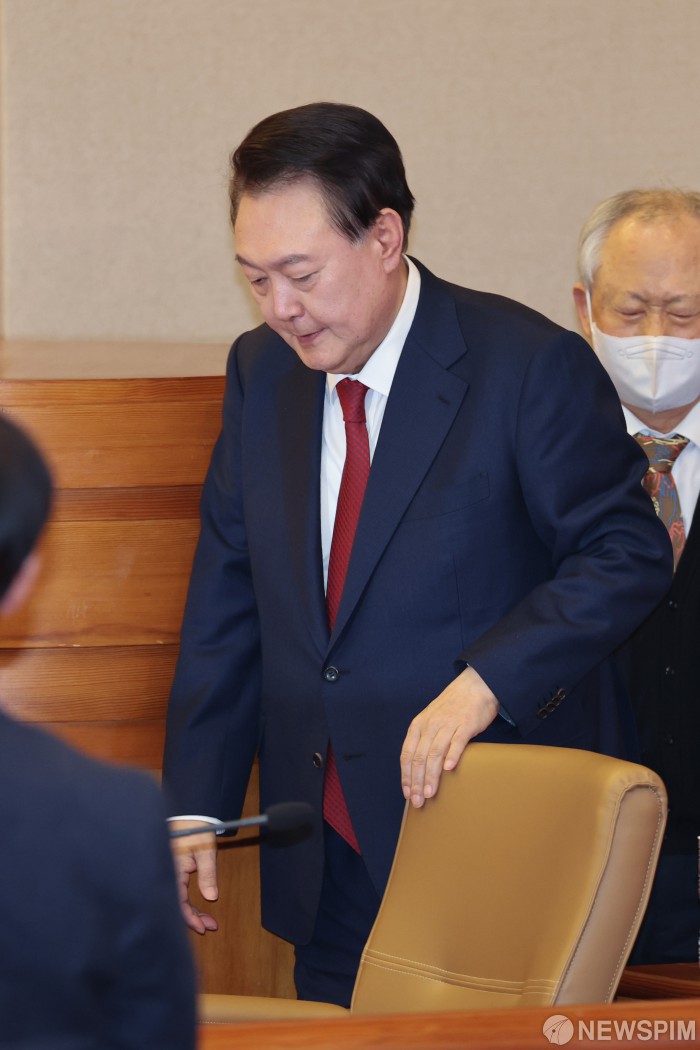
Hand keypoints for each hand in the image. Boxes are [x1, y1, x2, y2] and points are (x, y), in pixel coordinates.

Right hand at [169, 821, 219, 934]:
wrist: (190, 813)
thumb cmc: (196, 829)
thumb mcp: (205, 850)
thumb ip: (207, 874)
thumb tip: (211, 897)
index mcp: (172, 870)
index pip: (178, 902)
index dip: (189, 918)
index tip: (203, 928)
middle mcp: (167, 874)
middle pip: (175, 904)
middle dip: (192, 918)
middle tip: (209, 927)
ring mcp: (168, 873)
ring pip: (176, 899)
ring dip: (190, 912)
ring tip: (207, 921)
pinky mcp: (171, 871)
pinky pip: (176, 891)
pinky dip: (186, 902)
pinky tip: (196, 909)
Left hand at [400, 666, 498, 807]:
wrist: (475, 686)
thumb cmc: (452, 707)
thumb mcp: (431, 720)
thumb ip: (425, 740)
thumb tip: (419, 769)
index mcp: (418, 725)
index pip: (407, 754)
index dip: (406, 776)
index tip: (407, 794)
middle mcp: (430, 725)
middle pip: (419, 758)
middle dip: (417, 782)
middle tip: (418, 801)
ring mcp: (448, 724)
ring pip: (435, 753)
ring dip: (431, 776)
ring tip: (430, 793)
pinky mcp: (466, 724)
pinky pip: (457, 741)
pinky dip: (452, 755)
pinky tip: (449, 769)